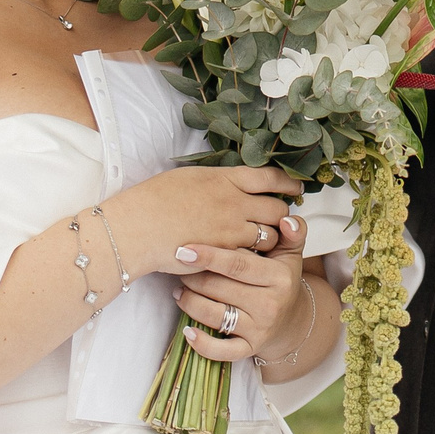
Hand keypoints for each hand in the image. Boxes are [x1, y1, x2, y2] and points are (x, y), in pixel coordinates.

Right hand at [108, 166, 298, 277]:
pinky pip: (252, 255)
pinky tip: (246, 256)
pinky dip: (253, 256)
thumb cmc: (154, 200)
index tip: (296, 187)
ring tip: (263, 240)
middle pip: (277, 208)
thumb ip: (216, 180)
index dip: (287, 182)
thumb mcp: (189, 178)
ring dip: (269, 238)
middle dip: (282, 214)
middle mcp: (234, 202)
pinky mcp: (226, 254)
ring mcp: (232, 229)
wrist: (138, 227)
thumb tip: (228, 182)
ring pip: (269, 235)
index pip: (269, 177)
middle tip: (281, 217)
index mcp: (225, 178)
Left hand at [174, 225, 311, 363]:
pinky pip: (222, 351)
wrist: (293, 321)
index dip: (209, 256)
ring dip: (190, 302)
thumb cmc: (283, 280)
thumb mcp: (290, 254)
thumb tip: (287, 219)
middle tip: (177, 266)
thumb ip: (291, 232)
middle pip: (220, 288)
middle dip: (193, 276)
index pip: (238, 264)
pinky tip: (188, 331)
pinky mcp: (250, 348)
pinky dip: (203, 344)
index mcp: (278, 277)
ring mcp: (259, 329)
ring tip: (179, 289)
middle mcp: (270, 304)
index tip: (184, 250)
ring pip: (215, 315)